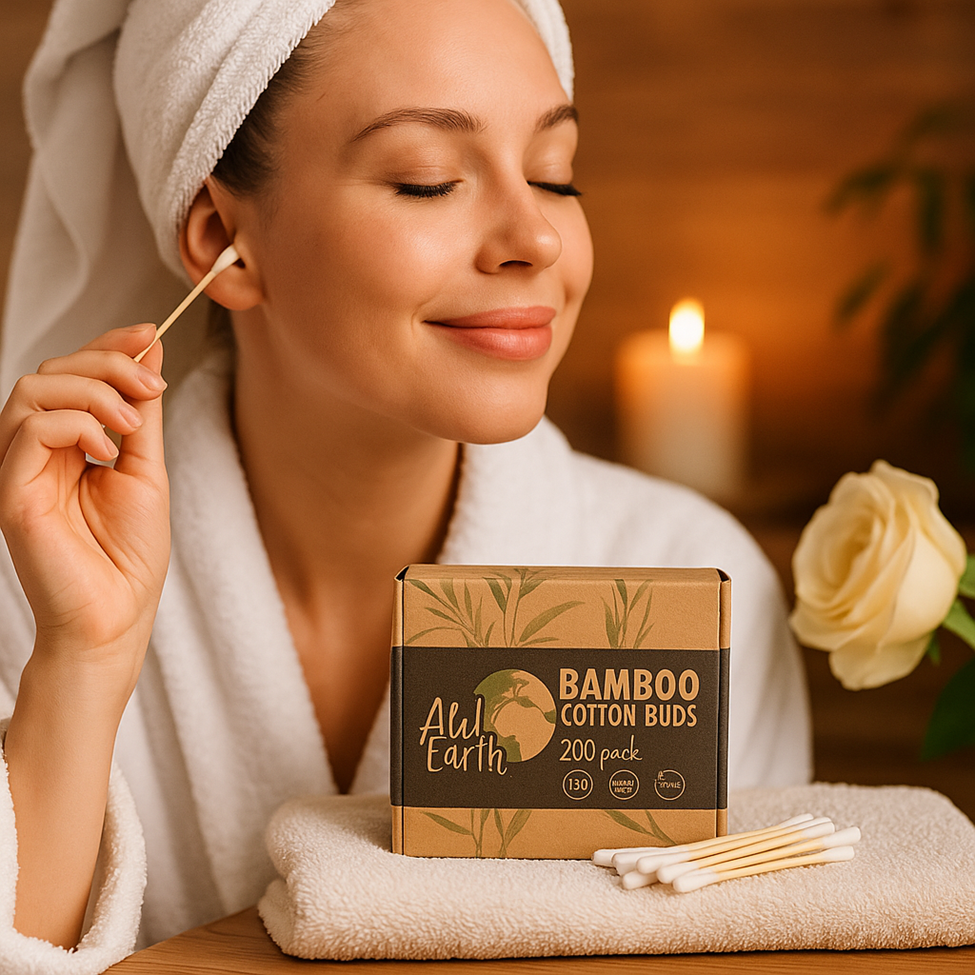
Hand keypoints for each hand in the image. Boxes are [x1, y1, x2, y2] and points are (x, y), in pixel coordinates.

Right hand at [0, 324, 169, 685]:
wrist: (120, 614)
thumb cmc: (130, 552)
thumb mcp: (146, 467)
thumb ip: (142, 412)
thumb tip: (150, 352)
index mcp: (67, 444)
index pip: (73, 373)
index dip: (108, 344)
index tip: (149, 334)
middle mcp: (36, 451)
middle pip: (52, 371)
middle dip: (107, 363)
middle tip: (151, 387)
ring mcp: (19, 470)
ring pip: (33, 390)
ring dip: (93, 391)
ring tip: (131, 427)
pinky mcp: (11, 492)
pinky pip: (29, 429)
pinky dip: (76, 423)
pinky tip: (108, 448)